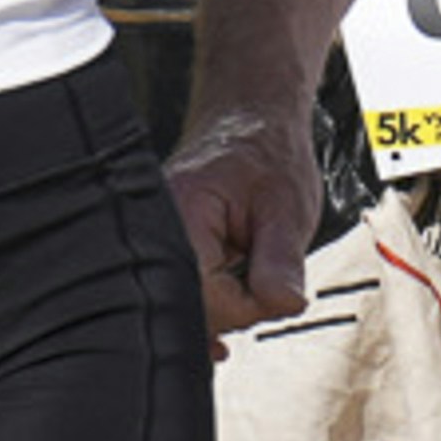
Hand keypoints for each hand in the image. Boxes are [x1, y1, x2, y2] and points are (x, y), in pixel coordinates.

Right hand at [169, 105, 323, 341]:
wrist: (247, 129)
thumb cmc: (266, 157)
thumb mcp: (288, 206)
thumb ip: (282, 261)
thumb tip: (284, 304)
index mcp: (179, 218)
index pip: (206, 299)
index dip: (249, 307)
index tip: (276, 288)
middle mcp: (152, 238)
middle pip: (190, 312)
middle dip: (237, 310)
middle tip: (267, 275)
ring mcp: (152, 251)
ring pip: (188, 311)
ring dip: (227, 306)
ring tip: (248, 263)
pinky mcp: (161, 261)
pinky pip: (183, 301)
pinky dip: (214, 307)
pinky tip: (233, 302)